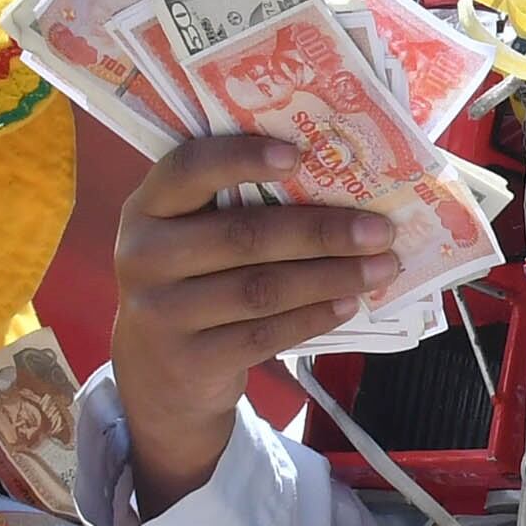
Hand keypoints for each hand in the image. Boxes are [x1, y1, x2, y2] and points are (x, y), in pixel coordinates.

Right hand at [107, 134, 400, 505]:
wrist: (156, 372)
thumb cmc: (194, 280)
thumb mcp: (193, 235)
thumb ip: (238, 205)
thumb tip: (340, 180)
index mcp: (148, 207)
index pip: (188, 168)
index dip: (241, 158)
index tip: (298, 154)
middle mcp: (143, 256)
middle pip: (244, 235)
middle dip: (322, 231)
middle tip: (381, 229)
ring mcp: (160, 312)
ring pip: (262, 289)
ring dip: (331, 277)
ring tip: (382, 268)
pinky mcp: (188, 360)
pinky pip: (263, 334)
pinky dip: (313, 317)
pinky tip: (348, 303)